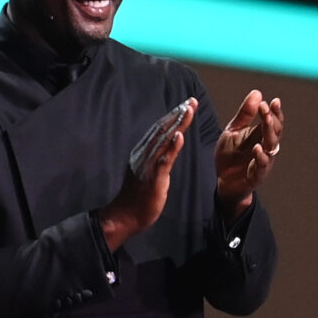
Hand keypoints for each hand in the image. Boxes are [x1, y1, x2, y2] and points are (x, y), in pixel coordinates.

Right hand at [96, 97, 190, 250]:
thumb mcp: (149, 172)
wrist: (125, 216)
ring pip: (163, 141)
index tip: (186, 104)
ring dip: (176, 125)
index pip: (160, 130)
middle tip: (191, 101)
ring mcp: (148, 165)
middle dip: (178, 114)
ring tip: (188, 110)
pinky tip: (179, 137)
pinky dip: (171, 148)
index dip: (173, 116)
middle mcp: (144, 155)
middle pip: (162, 130)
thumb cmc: (138, 197)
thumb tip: (169, 146)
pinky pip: (162, 161)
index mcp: (144, 153)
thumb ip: (158, 158)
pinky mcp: (153, 178)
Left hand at [214, 89, 282, 210]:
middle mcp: (266, 148)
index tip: (274, 101)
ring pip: (271, 147)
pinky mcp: (256, 175)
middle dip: (271, 119)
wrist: (223, 181)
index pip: (274, 121)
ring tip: (266, 120)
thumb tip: (257, 92)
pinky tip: (257, 148)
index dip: (275, 112)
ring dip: (269, 133)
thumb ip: (245, 114)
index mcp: (261, 136)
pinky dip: (260, 157)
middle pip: (275, 132)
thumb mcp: (234, 130)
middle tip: (266, 108)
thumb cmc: (231, 155)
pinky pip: (261, 166)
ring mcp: (263, 162)